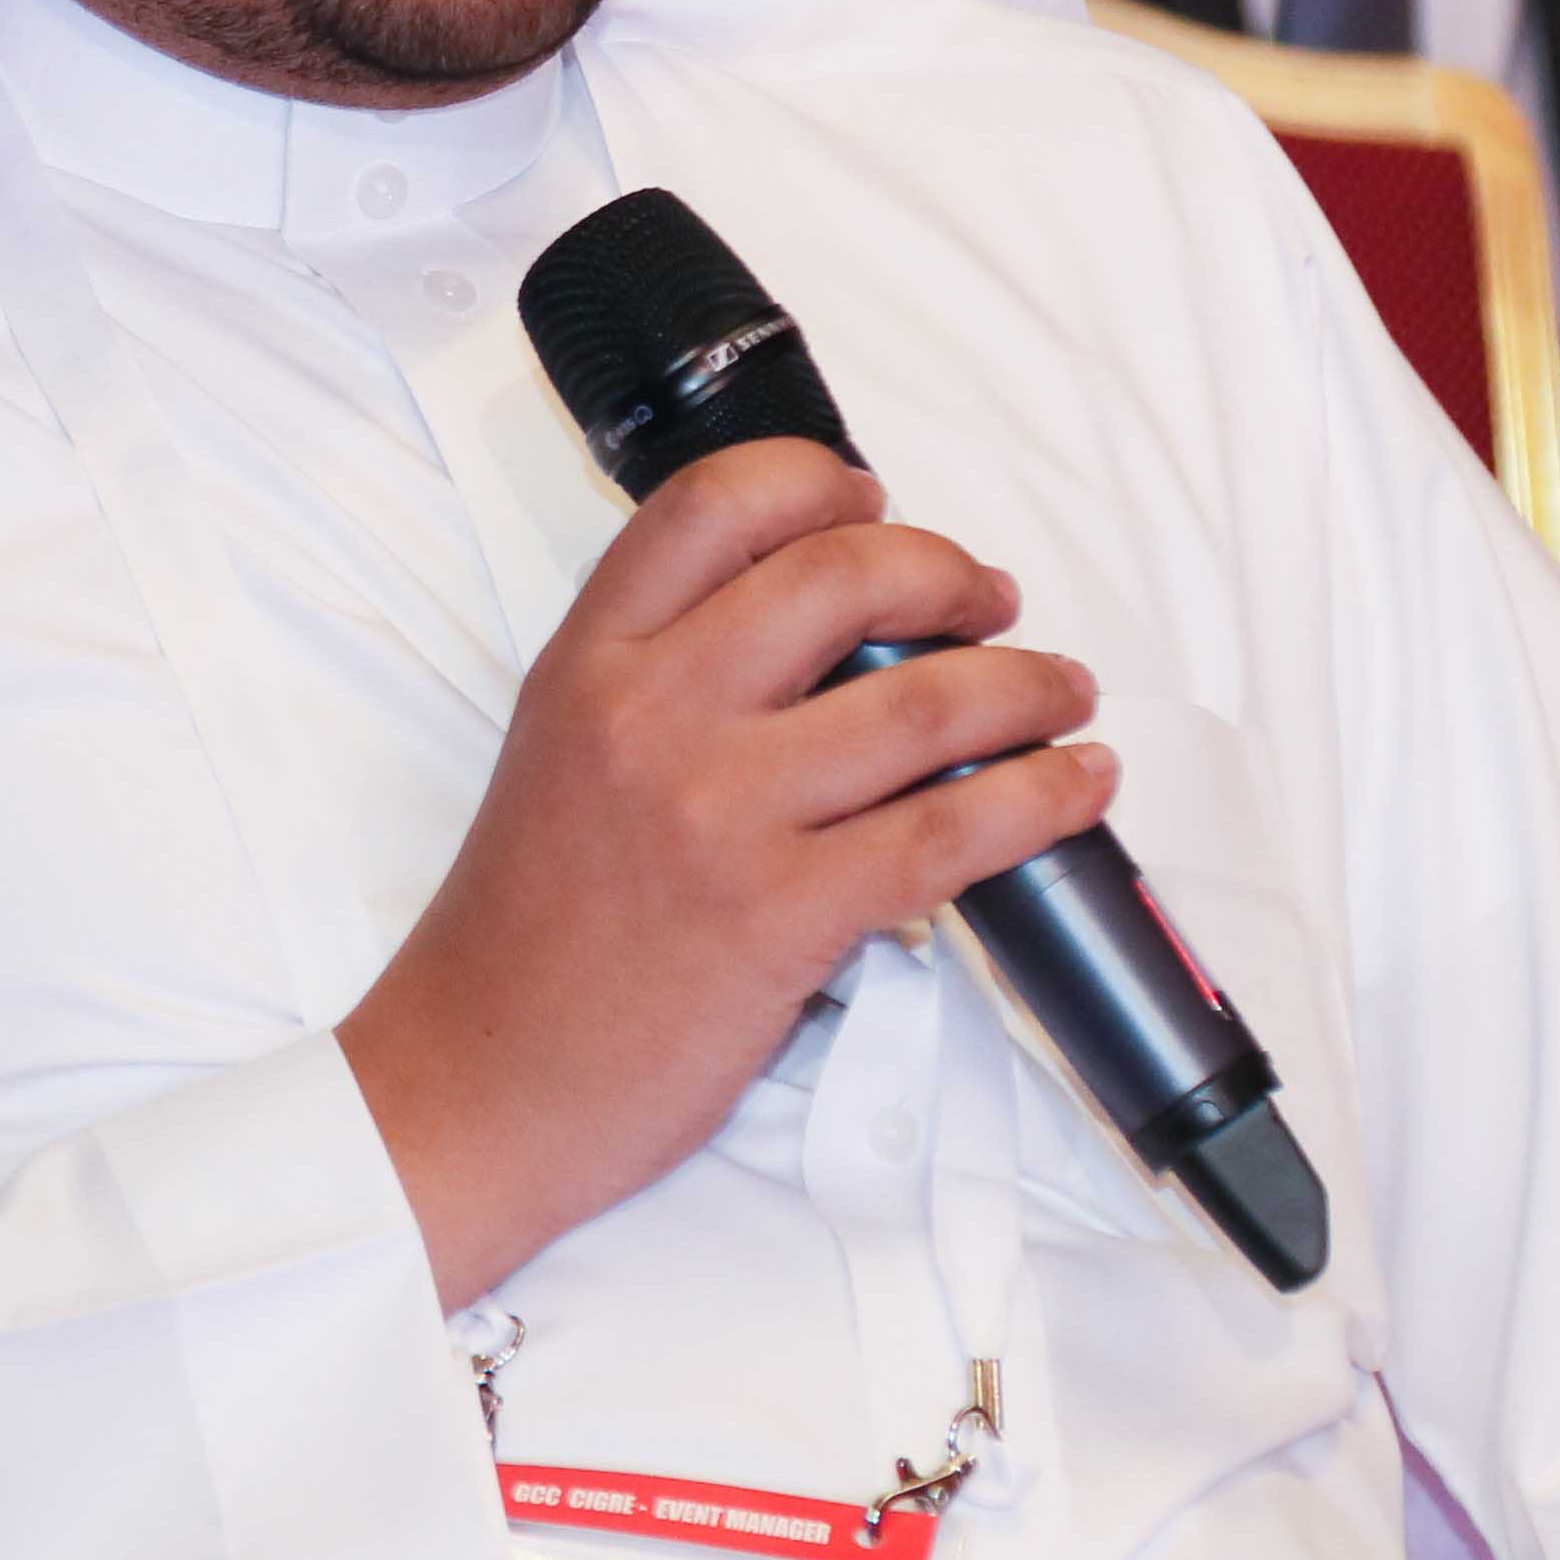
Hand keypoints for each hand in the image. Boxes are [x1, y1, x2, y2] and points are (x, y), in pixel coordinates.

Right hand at [338, 437, 1108, 1307]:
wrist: (482, 1078)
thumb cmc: (524, 932)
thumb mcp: (558, 751)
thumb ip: (660, 673)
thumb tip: (823, 628)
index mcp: (587, 662)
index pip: (713, 506)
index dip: (817, 481)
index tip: (878, 501)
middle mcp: (652, 714)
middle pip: (840, 576)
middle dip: (949, 571)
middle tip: (992, 597)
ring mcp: (721, 813)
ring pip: (923, 703)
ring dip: (1026, 686)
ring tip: (1063, 692)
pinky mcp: (784, 915)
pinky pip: (949, 833)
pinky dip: (1040, 799)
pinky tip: (1078, 785)